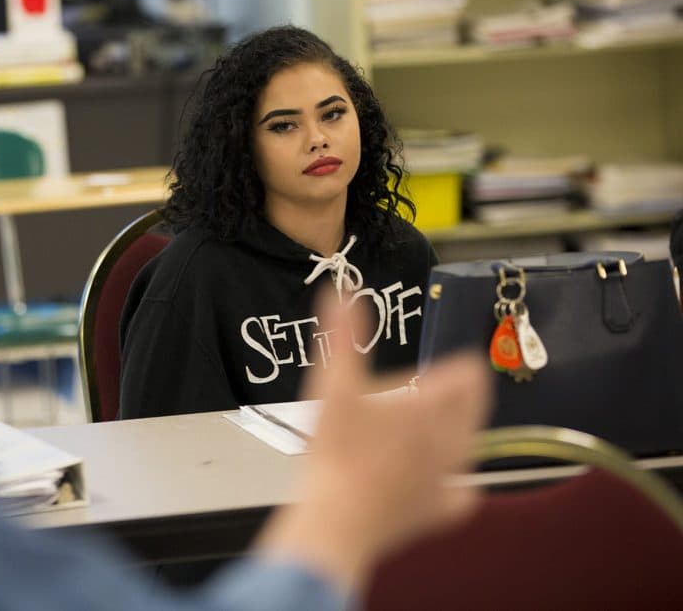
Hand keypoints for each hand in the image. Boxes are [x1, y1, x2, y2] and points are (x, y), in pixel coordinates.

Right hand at [257, 289, 489, 593]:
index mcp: (429, 407)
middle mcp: (448, 441)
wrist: (337, 519)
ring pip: (472, 447)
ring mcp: (448, 479)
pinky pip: (462, 493)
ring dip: (464, 432)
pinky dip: (456, 483)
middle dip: (467, 394)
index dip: (463, 363)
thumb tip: (344, 291)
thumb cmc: (335, 453)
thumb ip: (343, 336)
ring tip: (444, 426)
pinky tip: (442, 479)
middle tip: (453, 387)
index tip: (457, 360)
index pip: (468, 375)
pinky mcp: (440, 512)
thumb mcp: (333, 386)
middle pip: (475, 408)